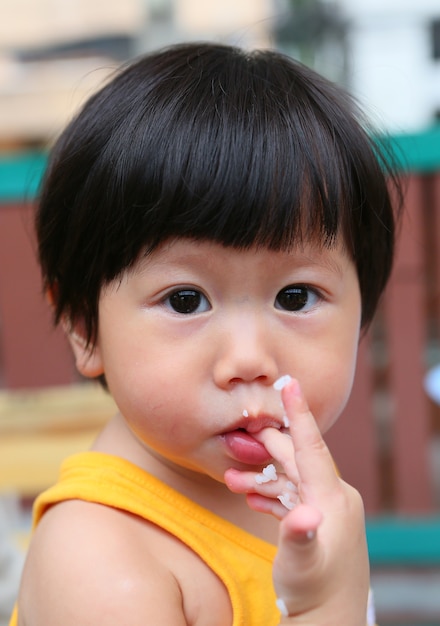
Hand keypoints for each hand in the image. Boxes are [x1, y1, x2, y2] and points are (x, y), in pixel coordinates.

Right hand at [225, 378, 369, 624]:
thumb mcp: (303, 565)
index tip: (291, 383)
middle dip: (266, 449)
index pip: (312, 447)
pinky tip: (252, 497)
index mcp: (332, 497)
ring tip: (231, 481)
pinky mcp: (318, 521)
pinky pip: (292, 497)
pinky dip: (271, 494)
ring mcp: (326, 509)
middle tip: (240, 436)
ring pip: (290, 479)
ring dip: (262, 478)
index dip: (299, 414)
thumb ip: (299, 535)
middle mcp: (333, 497)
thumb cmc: (314, 593)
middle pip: (296, 460)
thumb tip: (303, 514)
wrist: (327, 621)